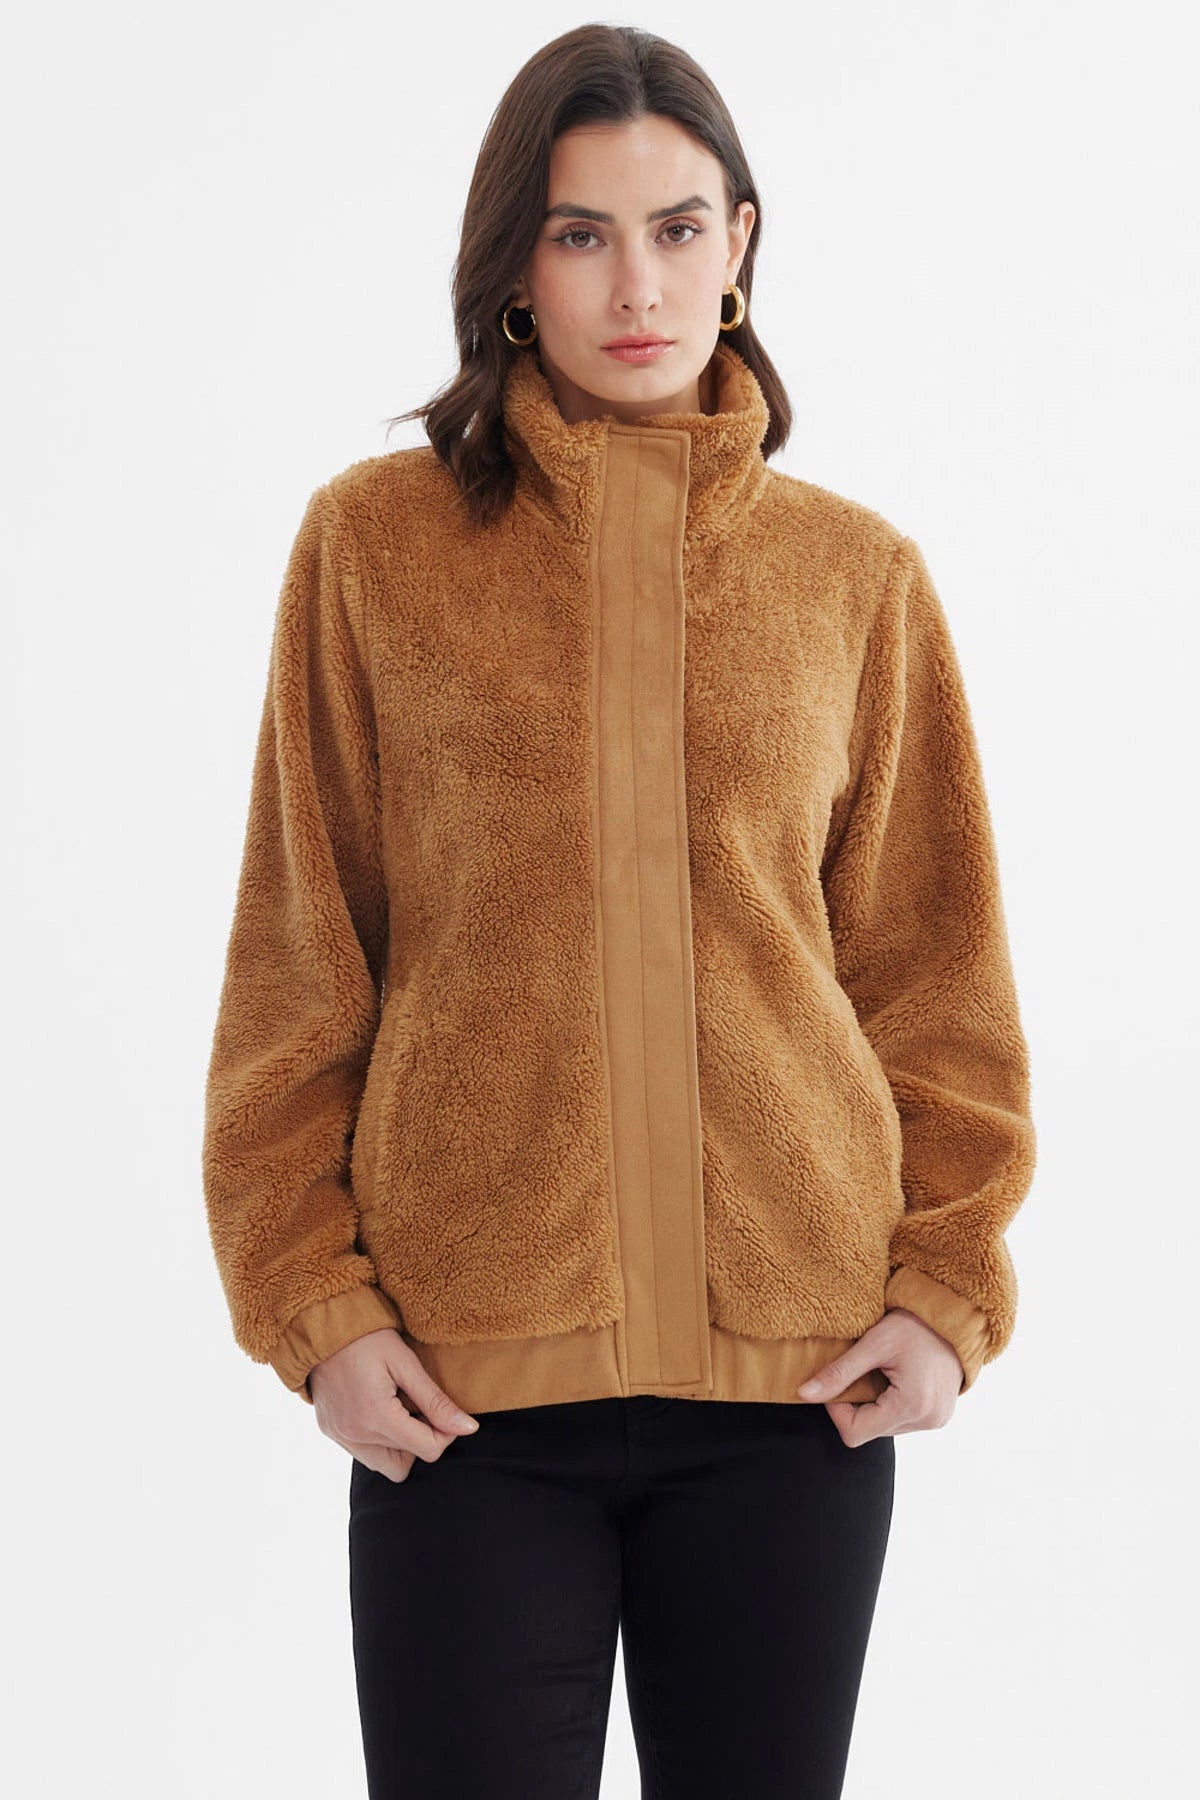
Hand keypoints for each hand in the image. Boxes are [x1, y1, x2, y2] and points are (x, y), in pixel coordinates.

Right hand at [308, 1327, 480, 1481]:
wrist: (323, 1326)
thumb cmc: (368, 1338)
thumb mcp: (406, 1363)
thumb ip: (436, 1401)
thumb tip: (469, 1429)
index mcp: (377, 1417)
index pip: (428, 1450)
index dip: (445, 1433)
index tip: (442, 1410)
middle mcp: (355, 1435)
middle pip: (406, 1464)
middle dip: (420, 1440)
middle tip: (418, 1408)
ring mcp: (340, 1436)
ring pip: (383, 1466)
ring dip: (399, 1447)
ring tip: (399, 1410)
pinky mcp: (331, 1432)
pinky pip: (363, 1454)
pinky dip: (378, 1441)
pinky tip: (379, 1410)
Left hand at [796, 1307, 962, 1445]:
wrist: (955, 1315)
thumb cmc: (916, 1324)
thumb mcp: (873, 1343)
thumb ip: (838, 1373)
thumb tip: (803, 1395)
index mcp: (912, 1406)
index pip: (854, 1432)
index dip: (838, 1409)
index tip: (840, 1379)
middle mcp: (928, 1421)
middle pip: (869, 1431)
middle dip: (857, 1404)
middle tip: (862, 1370)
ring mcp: (936, 1421)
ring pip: (884, 1427)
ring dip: (874, 1404)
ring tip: (884, 1372)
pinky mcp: (940, 1416)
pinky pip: (902, 1421)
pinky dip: (891, 1403)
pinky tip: (897, 1378)